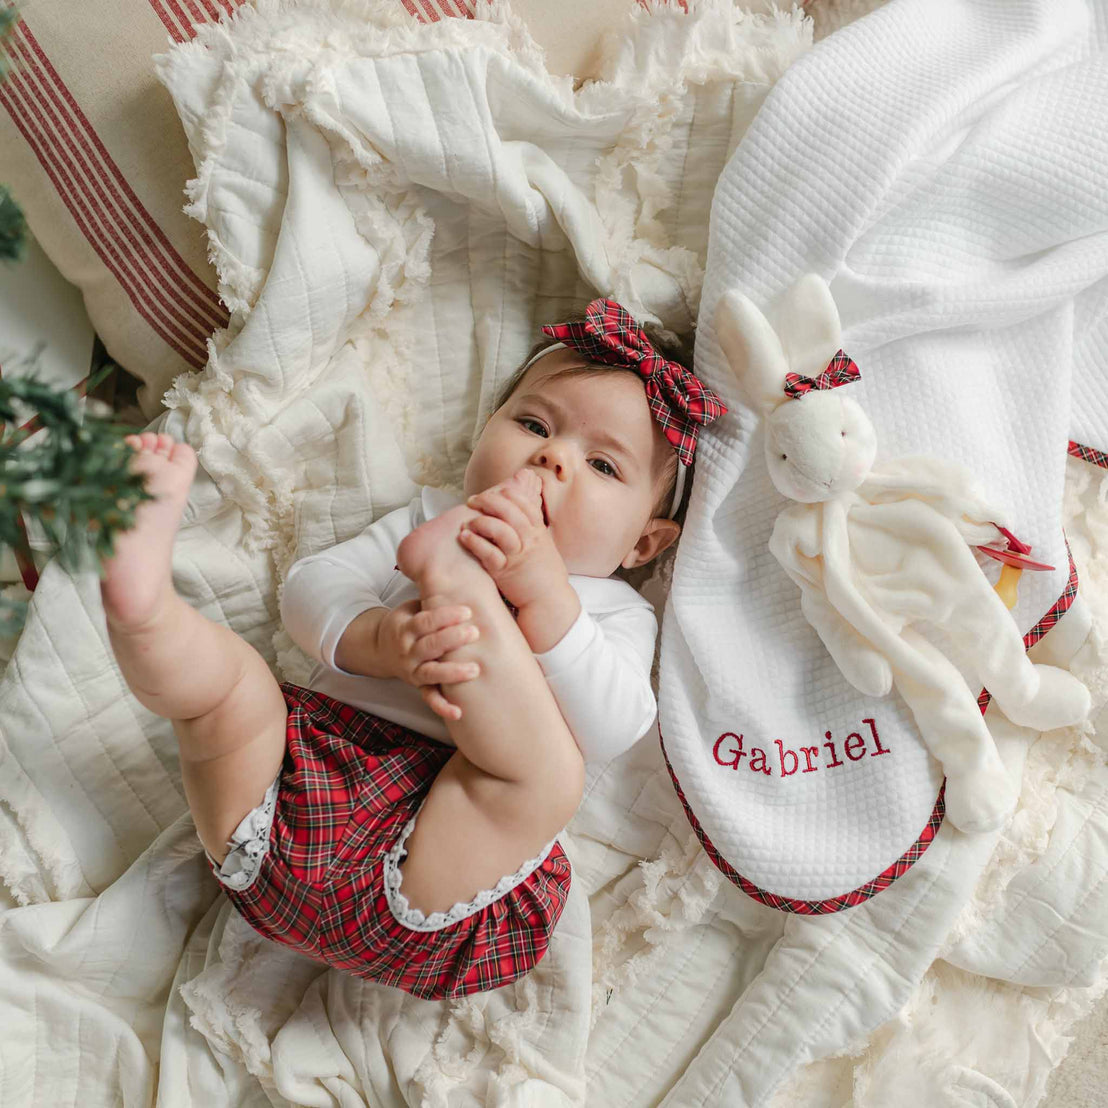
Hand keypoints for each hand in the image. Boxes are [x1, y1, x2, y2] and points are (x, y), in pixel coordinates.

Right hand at [377, 599, 479, 720]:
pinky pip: (430, 698)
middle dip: (452, 639)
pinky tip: (459, 712)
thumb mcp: (412, 607)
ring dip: (452, 673)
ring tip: (474, 670)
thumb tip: (457, 573)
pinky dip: (442, 706)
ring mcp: (412, 671)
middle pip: (430, 646)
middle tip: (474, 632)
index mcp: (405, 628)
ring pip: (431, 674)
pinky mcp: (418, 686)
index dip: (445, 616)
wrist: (380, 648)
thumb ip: (430, 597)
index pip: (425, 622)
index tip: (466, 611)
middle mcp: (407, 651)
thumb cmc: (408, 622)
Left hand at [459, 468, 568, 609]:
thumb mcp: (544, 546)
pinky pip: (487, 552)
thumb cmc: (545, 574)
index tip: (493, 493)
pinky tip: (464, 537)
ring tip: (468, 522)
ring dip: (479, 522)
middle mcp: (529, 539)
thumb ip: (532, 530)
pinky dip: (474, 542)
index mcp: (538, 531)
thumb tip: (516, 515)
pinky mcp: (504, 571)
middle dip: (488, 501)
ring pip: (498, 529)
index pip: (523, 502)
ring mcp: (516, 554)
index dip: (506, 494)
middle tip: (473, 501)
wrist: (549, 601)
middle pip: (508, 510)